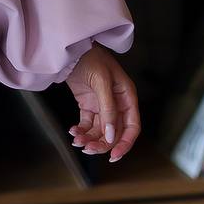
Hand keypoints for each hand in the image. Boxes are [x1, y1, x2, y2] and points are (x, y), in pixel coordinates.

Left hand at [65, 42, 140, 163]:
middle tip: (87, 149)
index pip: (132, 127)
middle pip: (114, 132)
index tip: (114, 156)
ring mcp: (102, 105)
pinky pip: (88, 124)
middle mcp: (117, 104)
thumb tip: (111, 136)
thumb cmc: (91, 57)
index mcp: (127, 97)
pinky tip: (73, 132)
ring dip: (89, 139)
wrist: (71, 47)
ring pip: (100, 131)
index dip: (125, 143)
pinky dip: (81, 131)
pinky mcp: (88, 105)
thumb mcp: (102, 81)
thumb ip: (107, 109)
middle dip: (102, 143)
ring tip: (77, 140)